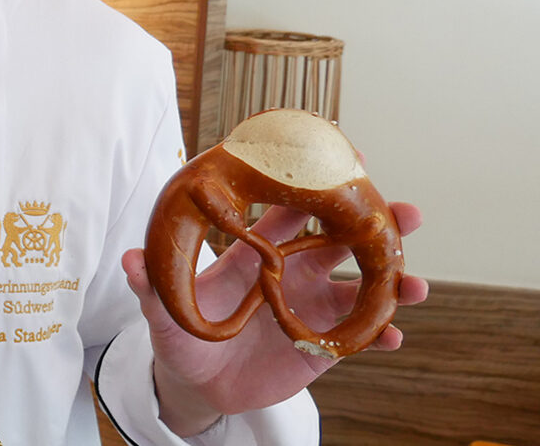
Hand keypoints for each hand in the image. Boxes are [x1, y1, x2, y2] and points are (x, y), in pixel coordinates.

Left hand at [121, 201, 428, 435]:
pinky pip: (358, 335)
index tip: (346, 161)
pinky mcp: (321, 343)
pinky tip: (394, 335)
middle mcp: (293, 270)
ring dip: (393, 281)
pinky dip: (379, 333)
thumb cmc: (181, 333)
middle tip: (408, 212)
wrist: (197, 382)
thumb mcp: (163, 311)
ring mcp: (310, 305)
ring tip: (416, 284)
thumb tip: (127, 259)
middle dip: (377, 223)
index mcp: (259, 250)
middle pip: (342, 239)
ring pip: (361, 286)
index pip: (291, 207)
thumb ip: (151, 285)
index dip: (315, 184)